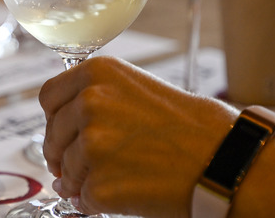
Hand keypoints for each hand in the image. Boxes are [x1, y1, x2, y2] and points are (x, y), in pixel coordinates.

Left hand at [39, 56, 236, 216]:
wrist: (225, 159)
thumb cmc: (193, 126)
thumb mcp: (139, 88)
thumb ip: (100, 98)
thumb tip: (67, 130)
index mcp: (99, 73)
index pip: (48, 96)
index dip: (55, 119)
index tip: (64, 131)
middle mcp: (90, 102)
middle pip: (52, 136)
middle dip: (64, 154)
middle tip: (87, 164)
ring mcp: (93, 144)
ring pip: (65, 171)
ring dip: (82, 180)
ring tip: (118, 178)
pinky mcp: (100, 183)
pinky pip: (82, 198)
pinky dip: (96, 202)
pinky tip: (122, 194)